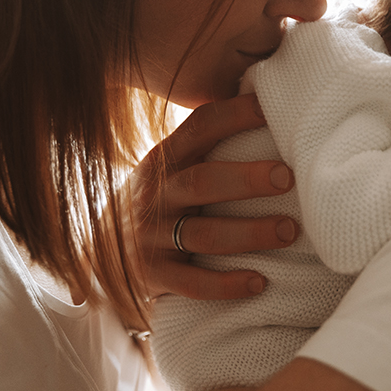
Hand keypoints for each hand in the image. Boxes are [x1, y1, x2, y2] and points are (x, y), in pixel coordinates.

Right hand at [128, 94, 297, 300]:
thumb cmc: (161, 199)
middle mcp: (157, 194)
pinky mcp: (154, 277)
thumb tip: (270, 105)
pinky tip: (259, 282)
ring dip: (250, 233)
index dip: (235, 115)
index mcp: (167, 159)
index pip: (200, 127)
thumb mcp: (173, 167)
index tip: (270, 109)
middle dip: (247, 179)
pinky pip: (192, 283)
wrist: (101, 250)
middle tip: (288, 177)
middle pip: (202, 181)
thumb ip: (210, 145)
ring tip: (289, 231)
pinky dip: (226, 285)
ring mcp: (152, 237)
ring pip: (203, 235)